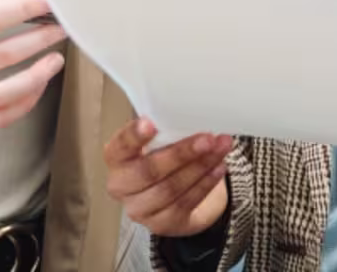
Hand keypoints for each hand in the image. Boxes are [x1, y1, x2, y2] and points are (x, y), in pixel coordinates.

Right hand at [0, 0, 66, 129]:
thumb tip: (23, 3)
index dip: (21, 9)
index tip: (48, 2)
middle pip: (0, 56)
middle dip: (38, 39)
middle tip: (61, 28)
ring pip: (3, 94)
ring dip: (37, 76)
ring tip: (56, 59)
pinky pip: (1, 116)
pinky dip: (27, 101)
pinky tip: (40, 83)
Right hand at [105, 119, 235, 236]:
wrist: (174, 193)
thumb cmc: (163, 155)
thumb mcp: (159, 139)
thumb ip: (165, 129)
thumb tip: (190, 113)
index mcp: (117, 159)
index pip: (120, 147)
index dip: (133, 136)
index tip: (150, 124)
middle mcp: (121, 186)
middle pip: (148, 172)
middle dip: (180, 154)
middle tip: (207, 139)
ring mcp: (140, 209)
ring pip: (170, 189)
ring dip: (200, 166)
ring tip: (220, 149)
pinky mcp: (161, 224)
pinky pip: (185, 203)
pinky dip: (205, 184)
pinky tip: (218, 168)